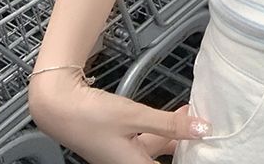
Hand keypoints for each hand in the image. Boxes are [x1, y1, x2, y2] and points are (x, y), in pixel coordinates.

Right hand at [27, 68, 212, 163]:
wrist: (58, 105)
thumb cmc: (92, 115)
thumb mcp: (135, 116)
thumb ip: (169, 124)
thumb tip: (201, 128)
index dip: (187, 156)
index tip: (205, 147)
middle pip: (163, 157)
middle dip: (185, 143)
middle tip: (202, 126)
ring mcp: (120, 155)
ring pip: (155, 147)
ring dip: (173, 133)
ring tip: (191, 114)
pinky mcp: (116, 142)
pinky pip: (145, 139)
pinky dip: (160, 127)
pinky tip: (171, 113)